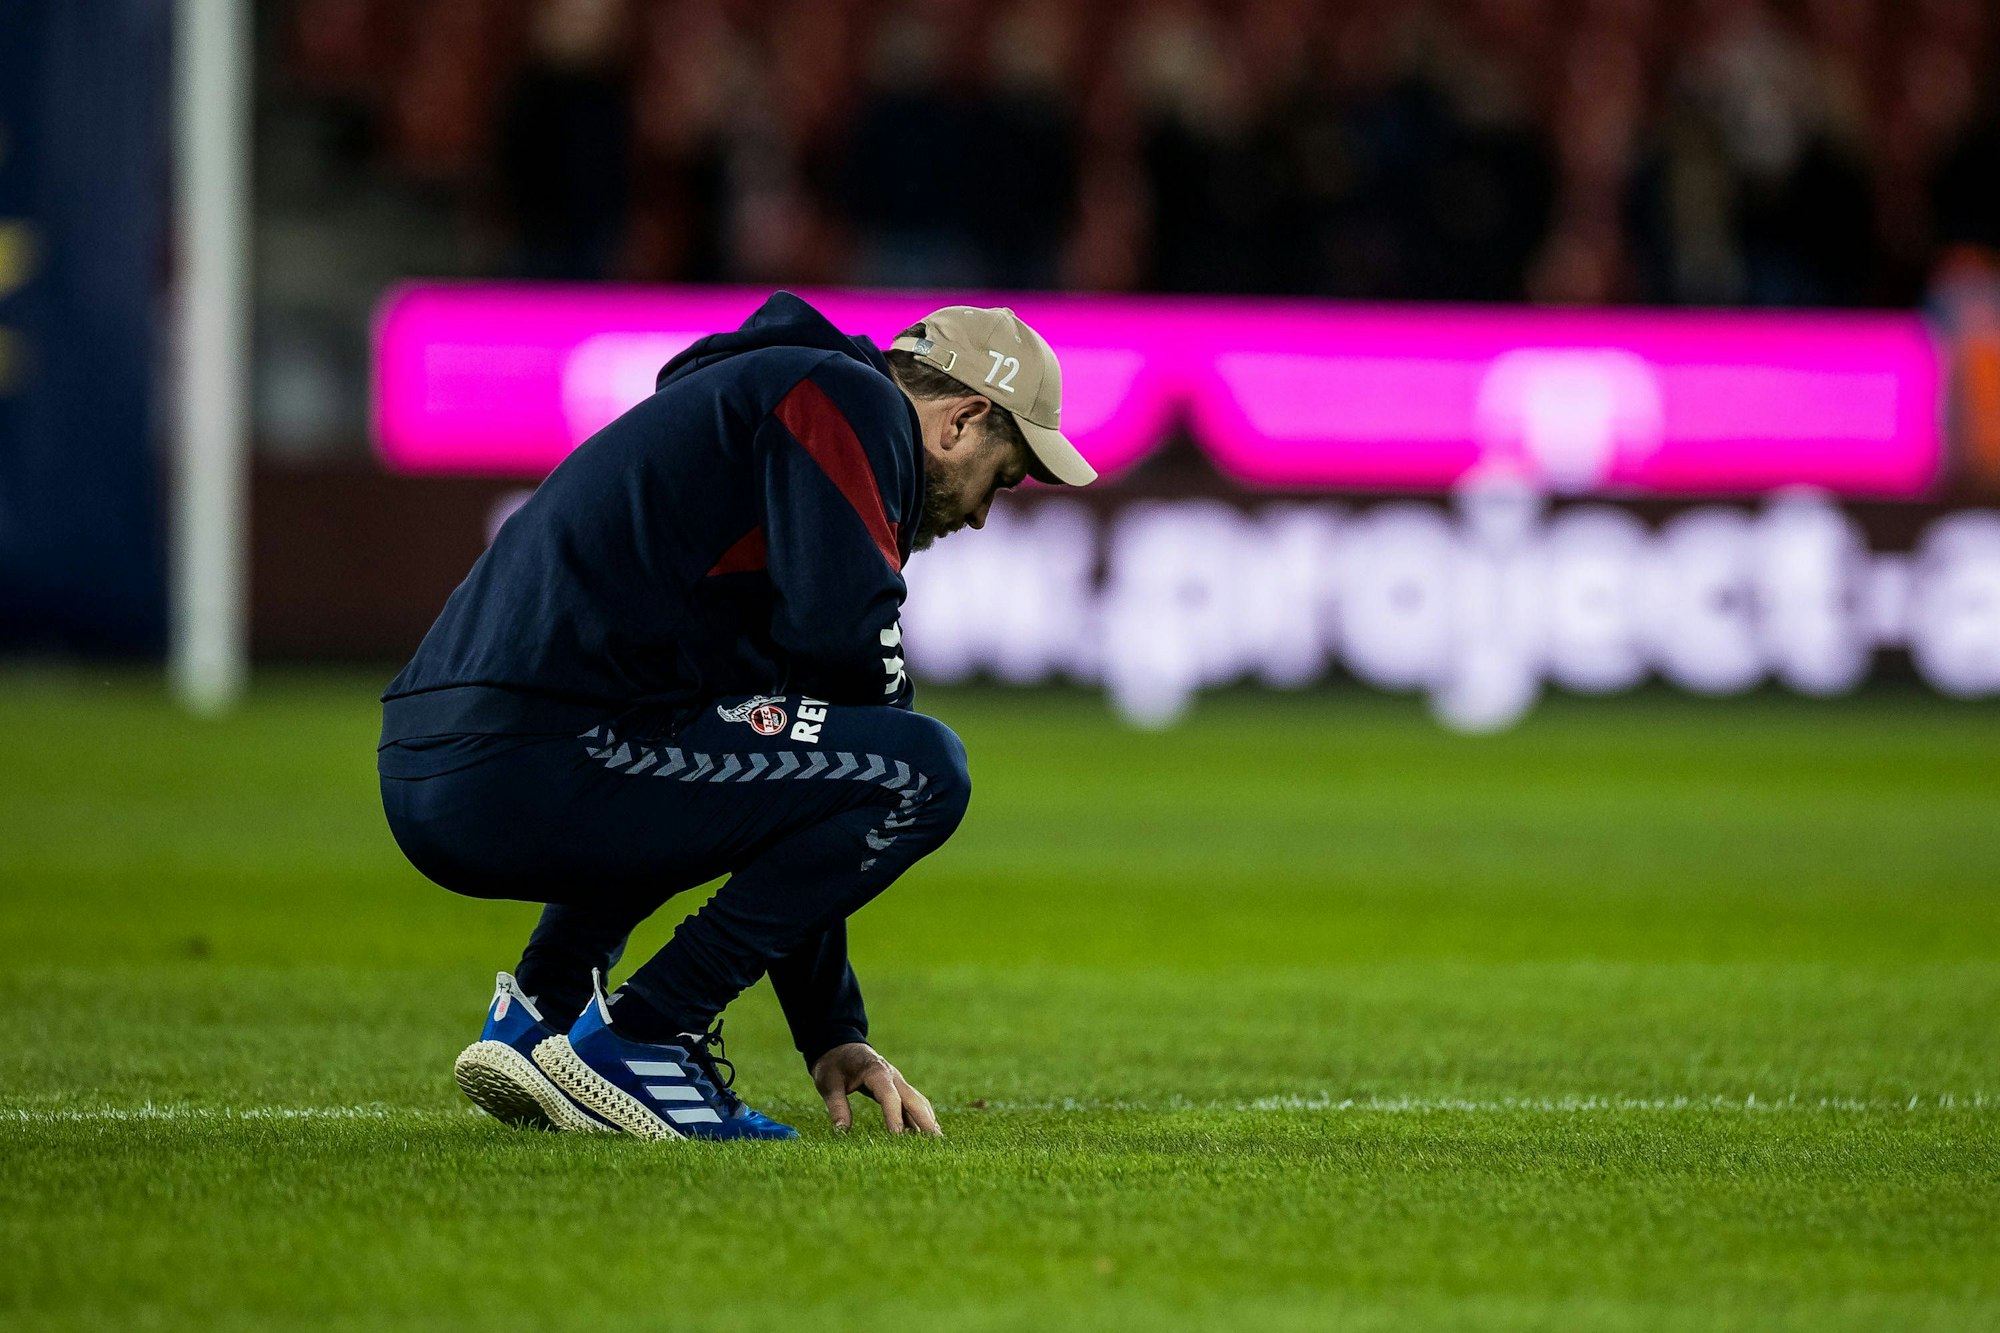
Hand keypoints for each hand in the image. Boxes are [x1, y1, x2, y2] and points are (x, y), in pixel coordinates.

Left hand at [810, 1042, 941, 1136]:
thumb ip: (837, 1106)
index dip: (894, 1116)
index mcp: (875, 1071)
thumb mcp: (828, 1083)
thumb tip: (841, 1132)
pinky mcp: (897, 1088)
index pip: (889, 1096)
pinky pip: (912, 1103)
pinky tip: (925, 1135)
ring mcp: (898, 1082)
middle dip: (924, 1119)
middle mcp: (892, 1076)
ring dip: (927, 1120)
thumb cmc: (834, 1064)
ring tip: (936, 1143)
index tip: (898, 1137)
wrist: (840, 1045)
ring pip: (917, 1101)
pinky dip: (920, 1118)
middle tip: (934, 1141)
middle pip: (912, 1099)